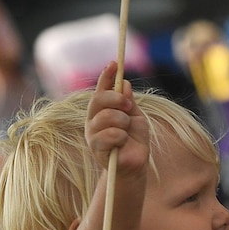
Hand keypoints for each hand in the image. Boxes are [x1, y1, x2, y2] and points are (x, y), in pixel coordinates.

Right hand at [86, 63, 149, 179]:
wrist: (135, 165)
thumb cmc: (134, 140)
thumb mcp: (135, 116)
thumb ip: (128, 101)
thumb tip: (125, 84)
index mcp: (101, 110)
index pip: (101, 89)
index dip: (106, 75)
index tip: (115, 63)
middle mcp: (93, 120)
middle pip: (99, 99)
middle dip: (117, 99)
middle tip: (130, 107)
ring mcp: (92, 134)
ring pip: (106, 117)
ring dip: (123, 121)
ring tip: (127, 131)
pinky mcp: (96, 149)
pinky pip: (110, 134)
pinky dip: (121, 136)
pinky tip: (123, 142)